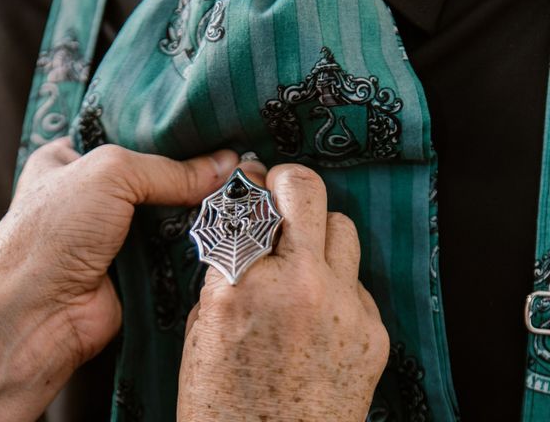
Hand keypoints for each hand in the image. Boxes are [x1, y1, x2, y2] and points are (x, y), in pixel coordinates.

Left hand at [0, 138, 237, 421]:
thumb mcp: (108, 175)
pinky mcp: (137, 268)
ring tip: (238, 193)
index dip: (168, 132)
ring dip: (196, 209)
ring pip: (169, 213)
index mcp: (70, 159)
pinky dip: (196, 242)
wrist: (37, 314)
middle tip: (234, 161)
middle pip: (155, 175)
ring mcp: (115, 233)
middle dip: (190, 172)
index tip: (210, 128)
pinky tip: (226, 228)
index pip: (128, 133)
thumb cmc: (52, 233)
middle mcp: (93, 194)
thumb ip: (169, 169)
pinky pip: (175, 249)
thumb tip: (227, 165)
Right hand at [178, 163, 389, 420]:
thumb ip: (227, 273)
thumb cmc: (223, 408)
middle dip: (290, 183)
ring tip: (301, 256)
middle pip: (307, 191)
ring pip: (343, 228)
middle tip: (280, 191)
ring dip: (319, 232)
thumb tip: (245, 231)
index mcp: (241, 287)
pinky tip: (317, 311)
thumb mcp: (204, 331)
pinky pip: (357, 282)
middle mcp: (299, 287)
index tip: (251, 179)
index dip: (248, 184)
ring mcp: (344, 308)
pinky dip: (336, 284)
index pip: (248, 202)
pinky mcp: (373, 332)